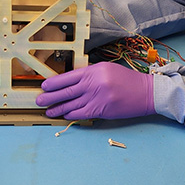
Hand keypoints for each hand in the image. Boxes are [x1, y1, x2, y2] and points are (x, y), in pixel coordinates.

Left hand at [36, 62, 154, 119]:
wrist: (146, 92)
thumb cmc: (126, 80)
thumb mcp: (106, 70)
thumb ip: (89, 75)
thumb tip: (70, 82)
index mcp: (93, 70)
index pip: (68, 76)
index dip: (54, 83)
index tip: (44, 86)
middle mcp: (93, 83)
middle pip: (66, 91)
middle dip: (50, 97)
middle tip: (39, 100)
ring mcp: (97, 98)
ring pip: (71, 104)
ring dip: (58, 109)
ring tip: (48, 111)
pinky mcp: (102, 110)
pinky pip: (81, 113)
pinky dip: (71, 115)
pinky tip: (64, 115)